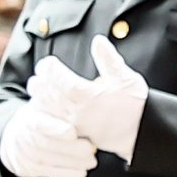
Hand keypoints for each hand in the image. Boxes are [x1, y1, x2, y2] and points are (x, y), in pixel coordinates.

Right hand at [0, 100, 96, 176]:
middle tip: (91, 148)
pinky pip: (49, 174)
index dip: (54, 128)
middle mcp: (24, 136)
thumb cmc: (43, 116)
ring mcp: (24, 154)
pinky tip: (82, 172)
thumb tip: (100, 83)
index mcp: (30, 117)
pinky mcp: (28, 169)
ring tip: (92, 160)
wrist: (16, 138)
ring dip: (72, 162)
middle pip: (46, 144)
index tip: (72, 132)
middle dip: (70, 148)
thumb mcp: (47, 102)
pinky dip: (67, 174)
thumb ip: (64, 98)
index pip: (39, 123)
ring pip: (49, 161)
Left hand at [28, 36, 147, 162]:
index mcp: (89, 96)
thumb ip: (109, 59)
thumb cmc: (135, 104)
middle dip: (42, 83)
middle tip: (38, 73)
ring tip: (35, 87)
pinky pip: (54, 125)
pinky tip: (42, 106)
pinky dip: (45, 114)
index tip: (47, 62)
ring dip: (40, 98)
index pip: (61, 81)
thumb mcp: (126, 78)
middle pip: (50, 96)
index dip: (50, 70)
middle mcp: (79, 112)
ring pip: (50, 111)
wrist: (141, 134)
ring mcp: (75, 126)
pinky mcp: (75, 135)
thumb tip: (98, 40)